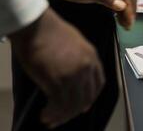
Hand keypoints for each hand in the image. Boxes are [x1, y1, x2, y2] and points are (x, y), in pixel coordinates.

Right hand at [9, 8, 103, 128]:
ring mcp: (73, 74)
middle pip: (87, 97)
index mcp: (92, 57)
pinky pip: (59, 104)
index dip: (91, 97)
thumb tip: (72, 74)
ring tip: (51, 119)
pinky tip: (46, 114)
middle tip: (64, 117)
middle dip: (75, 110)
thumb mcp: (75, 44)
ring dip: (62, 115)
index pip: (98, 83)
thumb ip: (78, 59)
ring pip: (73, 103)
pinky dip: (53, 113)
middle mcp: (86, 67)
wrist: (38, 27)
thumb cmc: (50, 32)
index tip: (84, 105)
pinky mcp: (58, 80)